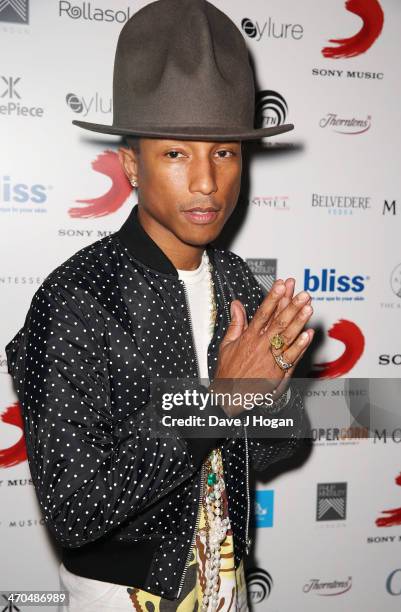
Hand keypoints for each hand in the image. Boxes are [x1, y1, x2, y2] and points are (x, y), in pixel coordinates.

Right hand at [209, 278, 313, 415]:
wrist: (229, 395)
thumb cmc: (228, 371)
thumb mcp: (227, 344)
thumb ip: (236, 323)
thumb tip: (237, 304)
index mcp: (248, 337)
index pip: (263, 313)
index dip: (273, 297)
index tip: (281, 285)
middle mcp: (260, 346)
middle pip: (278, 322)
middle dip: (291, 306)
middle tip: (303, 293)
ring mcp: (270, 359)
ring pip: (287, 337)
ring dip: (299, 321)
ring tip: (308, 307)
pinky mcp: (277, 372)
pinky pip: (291, 357)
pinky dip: (300, 346)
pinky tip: (308, 335)